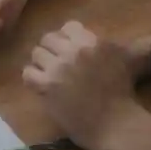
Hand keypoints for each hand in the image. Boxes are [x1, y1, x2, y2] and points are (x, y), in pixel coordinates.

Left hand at [22, 21, 140, 149]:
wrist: (116, 123)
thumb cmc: (122, 93)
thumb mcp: (118, 59)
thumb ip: (98, 44)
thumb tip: (79, 35)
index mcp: (93, 42)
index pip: (69, 26)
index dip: (66, 38)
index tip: (69, 49)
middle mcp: (74, 51)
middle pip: (48, 38)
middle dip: (51, 50)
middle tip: (56, 63)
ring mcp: (59, 68)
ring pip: (36, 53)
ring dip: (42, 64)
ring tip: (49, 75)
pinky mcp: (48, 86)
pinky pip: (28, 73)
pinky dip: (33, 78)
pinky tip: (41, 85)